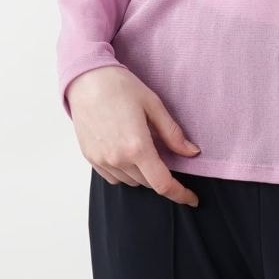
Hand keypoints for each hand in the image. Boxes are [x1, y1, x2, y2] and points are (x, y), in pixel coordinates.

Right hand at [67, 66, 202, 207]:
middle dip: (162, 175)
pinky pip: (114, 177)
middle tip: (167, 155)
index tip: (192, 199)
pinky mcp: (90, 158)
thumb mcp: (153, 105)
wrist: (86, 79)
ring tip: (145, 147)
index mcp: (137, 147)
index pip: (162, 184)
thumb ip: (173, 133)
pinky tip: (128, 152)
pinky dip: (126, 171)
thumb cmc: (121, 86)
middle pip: (148, 183)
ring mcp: (101, 160)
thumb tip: (192, 152)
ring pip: (131, 181)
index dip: (180, 194)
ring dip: (143, 173)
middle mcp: (117, 159)